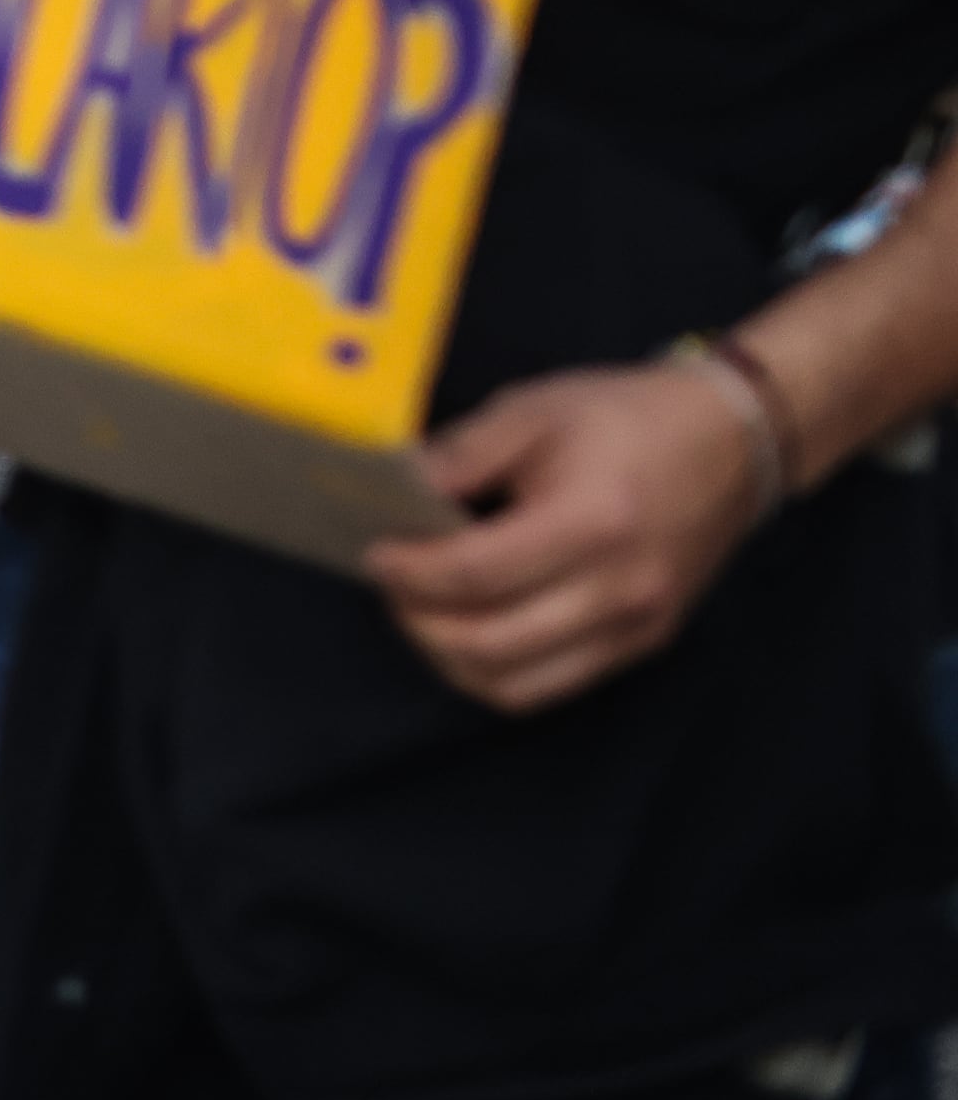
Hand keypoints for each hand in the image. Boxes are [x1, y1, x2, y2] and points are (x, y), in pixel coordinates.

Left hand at [364, 361, 774, 712]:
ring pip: (514, 686)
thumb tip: (388, 492)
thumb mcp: (530, 411)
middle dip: (417, 621)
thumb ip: (457, 457)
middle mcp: (619, 589)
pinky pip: (550, 687)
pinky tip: (469, 628)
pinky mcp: (642, 646)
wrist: (727, 443)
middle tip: (390, 583)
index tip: (373, 551)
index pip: (474, 575)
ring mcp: (636, 627)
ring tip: (422, 610)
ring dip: (449, 658)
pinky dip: (495, 670)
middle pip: (488, 644)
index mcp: (591, 522)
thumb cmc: (625, 418)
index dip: (408, 572)